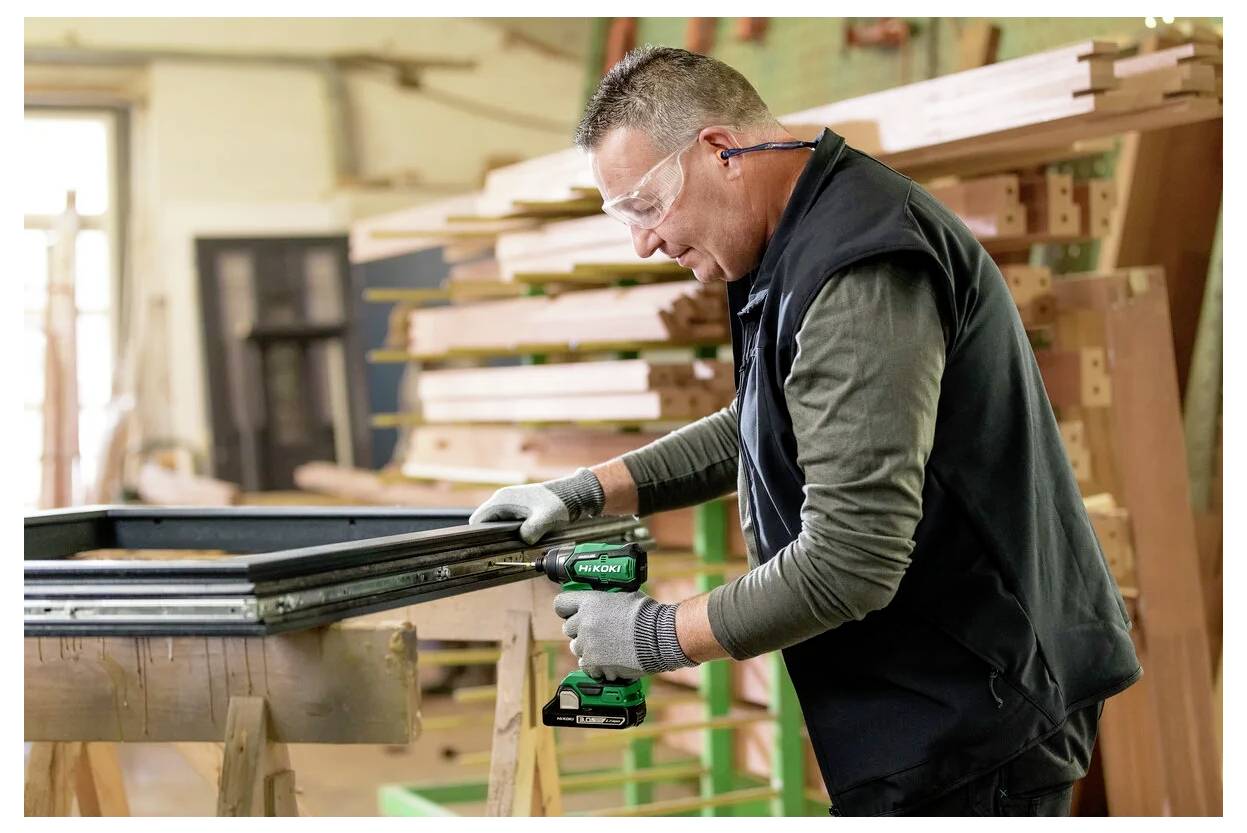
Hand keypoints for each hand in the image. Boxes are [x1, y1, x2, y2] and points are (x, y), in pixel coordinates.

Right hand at [468, 468, 604, 543]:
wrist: (570, 494)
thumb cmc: (557, 504)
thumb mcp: (544, 521)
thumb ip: (530, 532)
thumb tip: (523, 540)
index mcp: (502, 500)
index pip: (478, 519)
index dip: (479, 534)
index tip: (487, 547)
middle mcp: (503, 499)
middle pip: (486, 522)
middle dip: (492, 535)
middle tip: (503, 548)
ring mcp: (510, 502)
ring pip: (497, 522)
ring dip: (503, 533)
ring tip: (514, 542)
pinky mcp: (518, 506)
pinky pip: (507, 520)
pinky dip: (511, 529)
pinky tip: (522, 536)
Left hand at [554, 590, 695, 680]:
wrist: (658, 637)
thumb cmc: (646, 616)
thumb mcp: (624, 597)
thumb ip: (606, 602)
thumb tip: (603, 603)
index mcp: (590, 602)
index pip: (561, 604)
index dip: (567, 609)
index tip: (571, 613)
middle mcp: (584, 622)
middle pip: (568, 628)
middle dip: (580, 630)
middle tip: (596, 632)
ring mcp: (587, 644)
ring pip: (576, 648)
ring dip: (588, 648)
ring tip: (606, 647)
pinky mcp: (593, 663)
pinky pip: (585, 665)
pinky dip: (595, 665)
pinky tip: (609, 659)